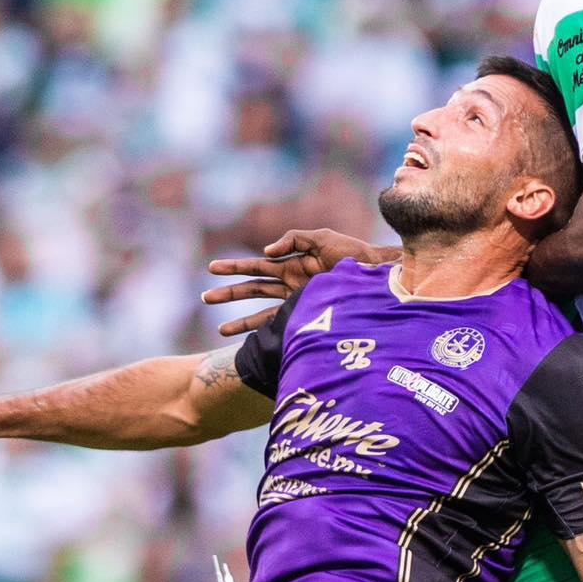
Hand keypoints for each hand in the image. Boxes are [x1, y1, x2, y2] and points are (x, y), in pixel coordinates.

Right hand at [203, 229, 389, 336]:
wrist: (377, 276)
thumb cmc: (353, 254)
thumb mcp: (323, 238)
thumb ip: (294, 239)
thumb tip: (266, 252)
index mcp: (292, 264)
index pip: (256, 266)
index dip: (234, 268)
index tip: (212, 269)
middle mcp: (290, 284)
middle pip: (252, 289)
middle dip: (229, 293)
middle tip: (205, 296)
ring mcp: (297, 302)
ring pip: (261, 311)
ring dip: (240, 320)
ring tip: (220, 331)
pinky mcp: (307, 317)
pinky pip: (281, 325)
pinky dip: (265, 333)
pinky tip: (250, 342)